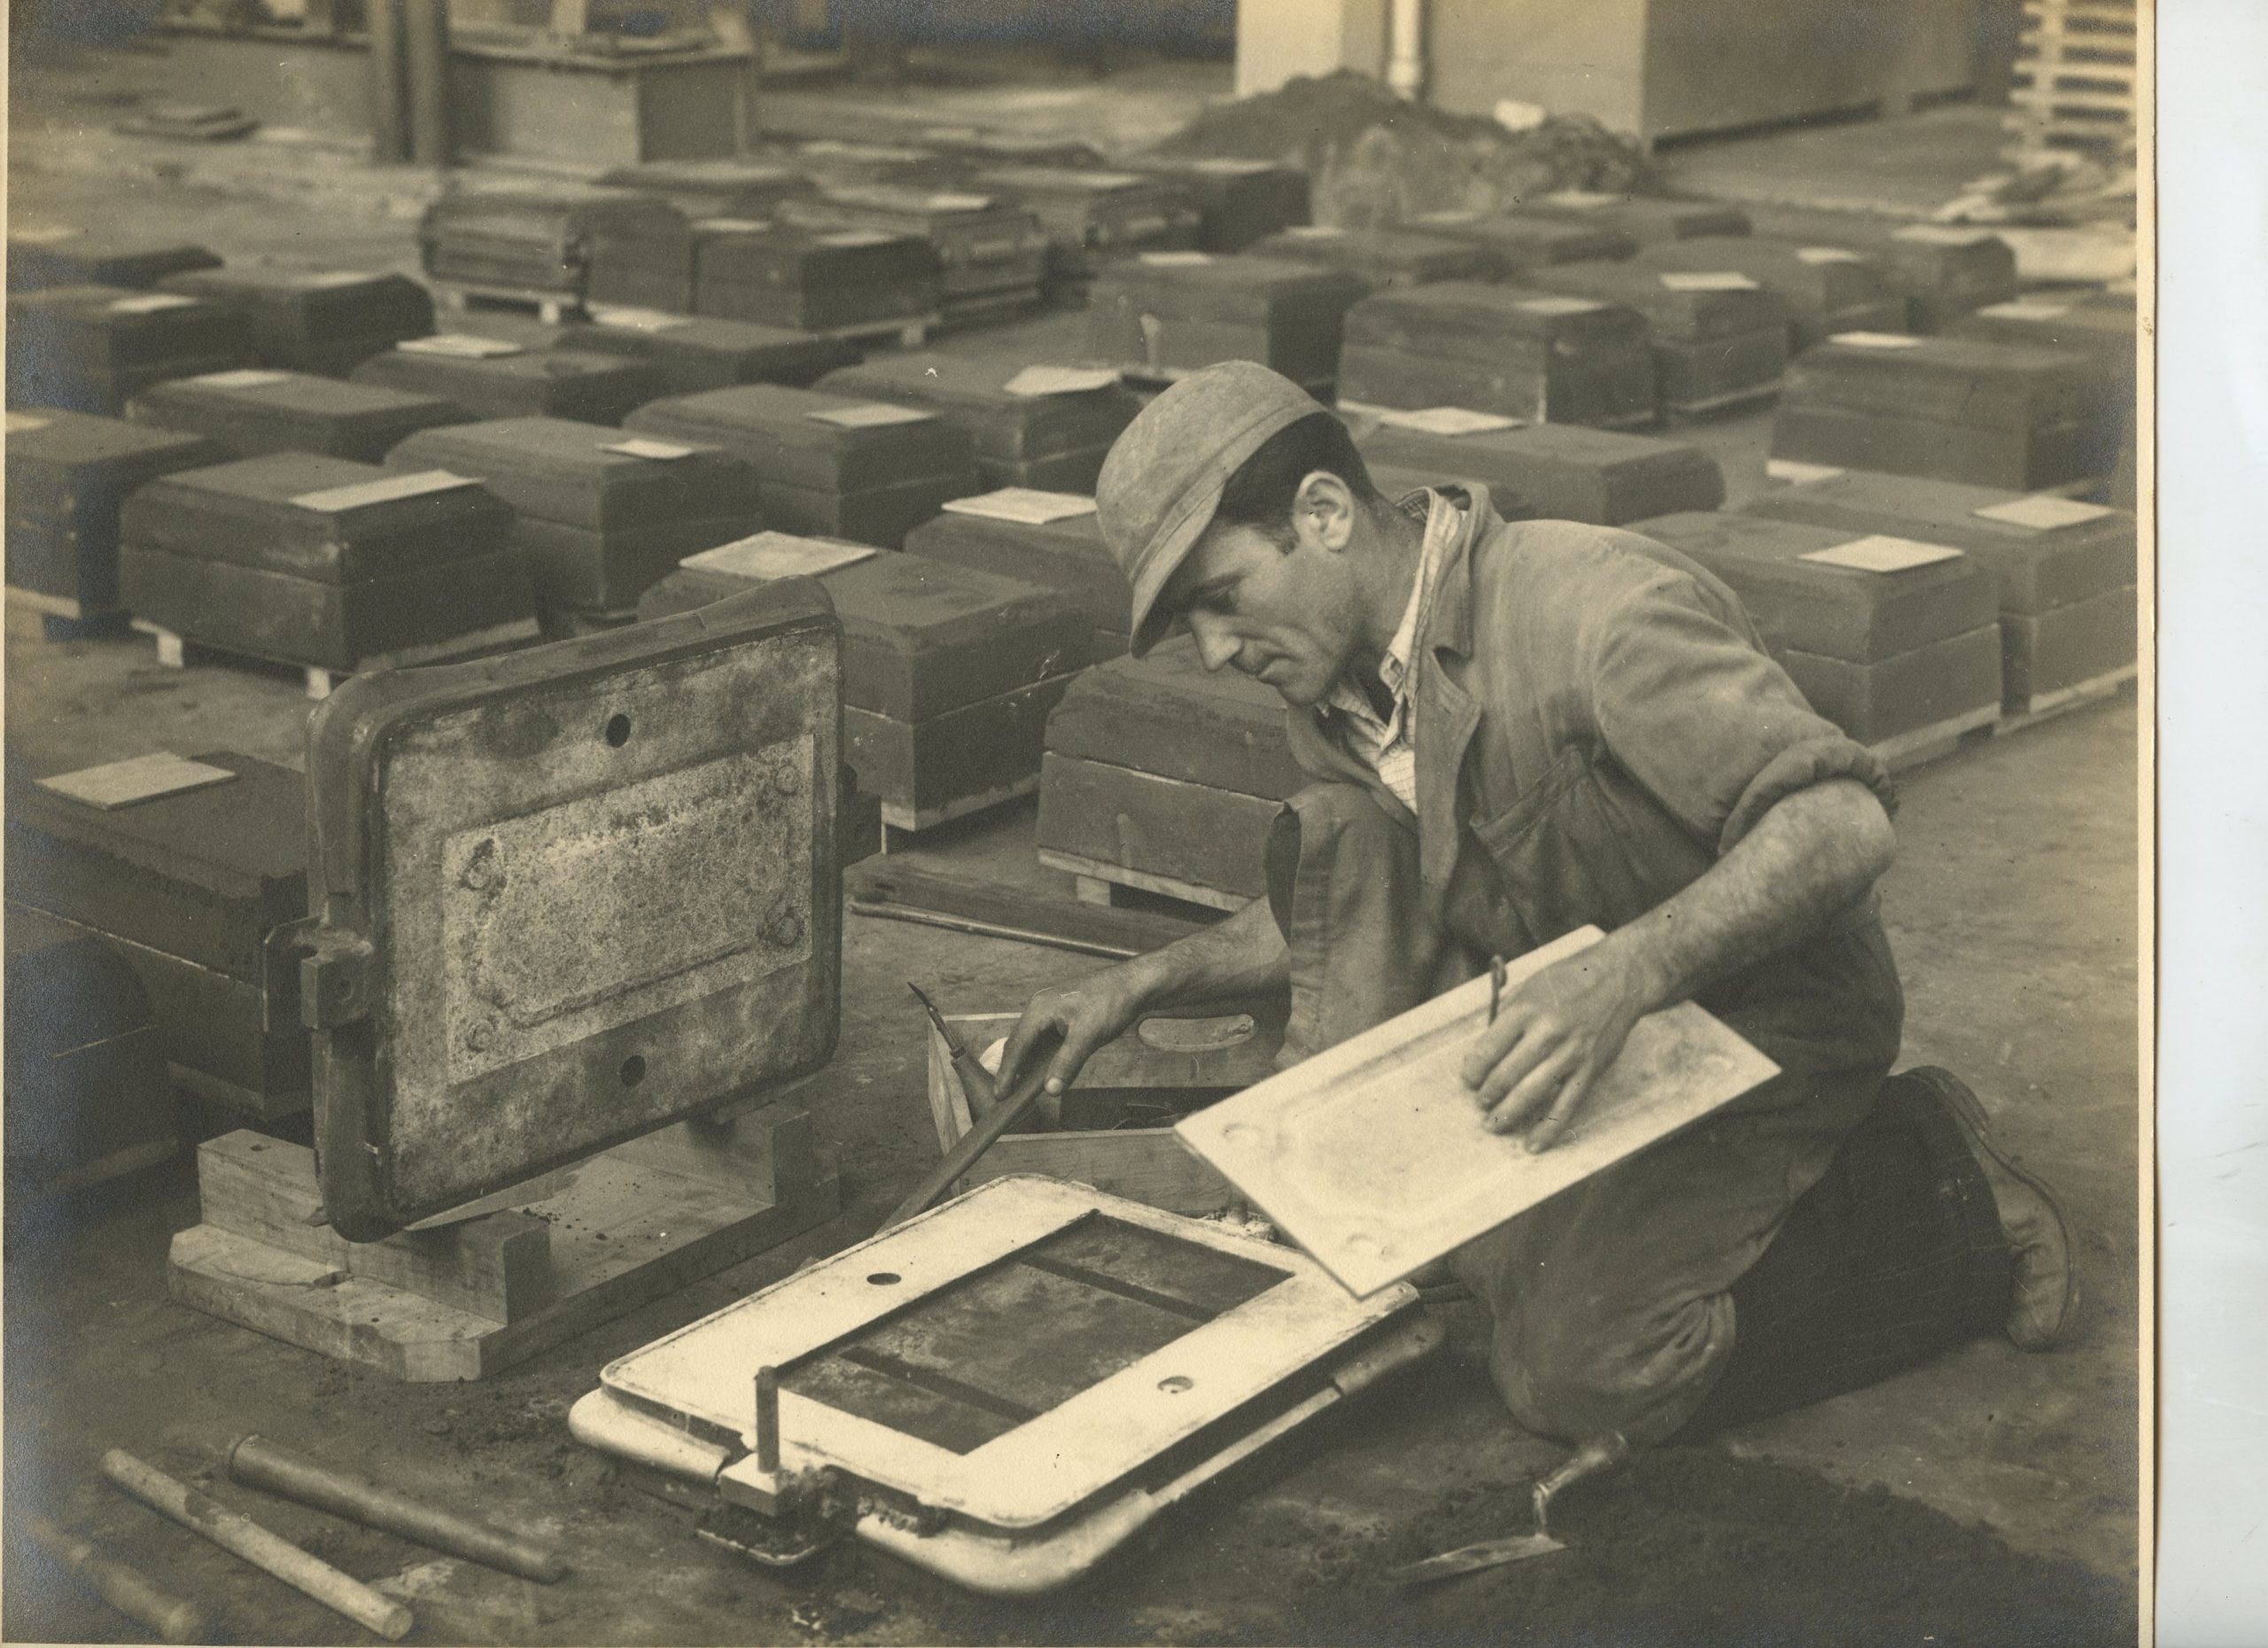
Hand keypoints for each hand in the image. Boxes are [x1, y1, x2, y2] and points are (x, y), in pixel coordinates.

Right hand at [995, 969, 1148, 1100]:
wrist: (1133, 984)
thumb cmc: (1111, 1002)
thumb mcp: (1088, 1036)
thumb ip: (1067, 1063)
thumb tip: (1051, 1089)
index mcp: (1040, 1009)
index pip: (1017, 1045)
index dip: (1007, 1072)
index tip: (1000, 1095)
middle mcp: (1040, 1008)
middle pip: (1020, 1043)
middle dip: (1013, 1070)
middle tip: (1006, 1096)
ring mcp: (1051, 1011)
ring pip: (1033, 1042)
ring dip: (1028, 1064)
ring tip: (1021, 1087)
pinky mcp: (1063, 1016)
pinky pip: (1046, 1039)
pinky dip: (1042, 1057)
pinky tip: (1045, 1070)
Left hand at [1458, 948, 1652, 1151]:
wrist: (1618, 979)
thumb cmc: (1569, 981)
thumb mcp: (1530, 987)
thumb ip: (1507, 1018)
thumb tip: (1485, 1052)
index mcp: (1525, 1009)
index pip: (1488, 1048)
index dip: (1473, 1070)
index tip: (1468, 1080)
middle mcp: (1546, 1032)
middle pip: (1506, 1073)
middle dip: (1487, 1094)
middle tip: (1480, 1103)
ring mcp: (1570, 1053)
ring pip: (1531, 1093)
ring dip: (1508, 1113)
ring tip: (1493, 1124)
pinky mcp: (1589, 1069)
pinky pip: (1565, 1105)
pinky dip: (1547, 1128)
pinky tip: (1532, 1144)